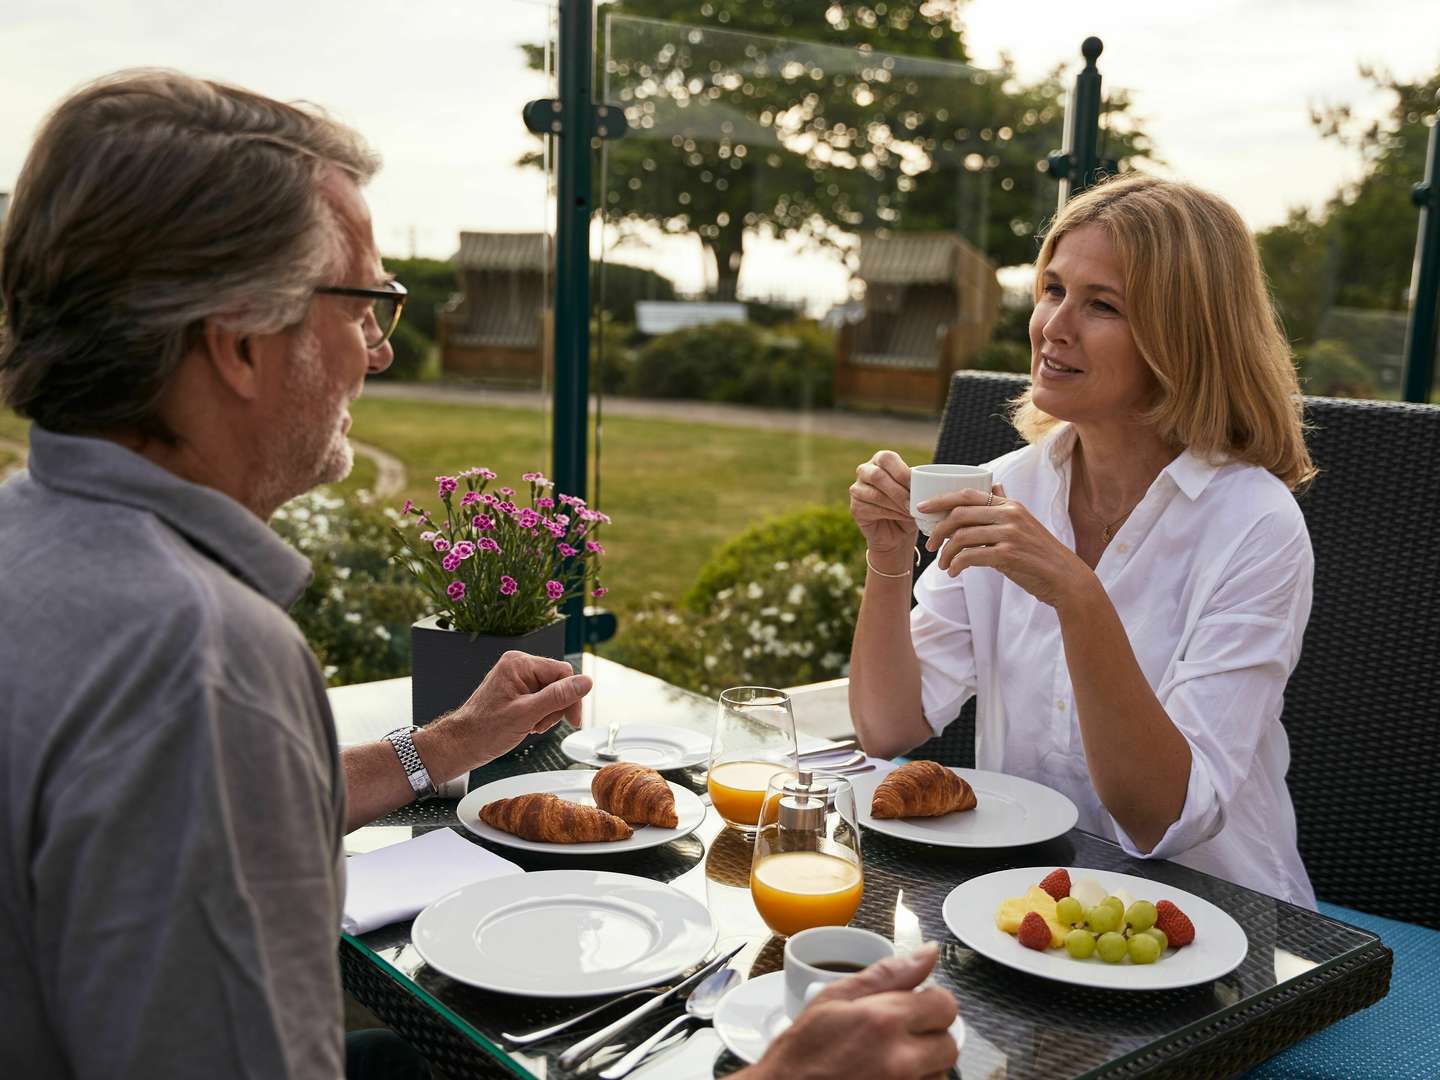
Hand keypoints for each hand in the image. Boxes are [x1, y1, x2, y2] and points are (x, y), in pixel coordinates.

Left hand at [433, 652, 591, 769]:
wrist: (462, 744)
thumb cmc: (485, 730)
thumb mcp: (527, 714)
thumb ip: (558, 696)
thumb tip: (585, 682)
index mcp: (519, 664)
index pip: (563, 673)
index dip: (571, 697)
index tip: (572, 720)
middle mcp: (518, 666)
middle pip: (558, 682)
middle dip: (555, 707)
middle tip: (541, 725)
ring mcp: (516, 678)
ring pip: (551, 693)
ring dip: (547, 713)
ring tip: (531, 726)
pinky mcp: (516, 690)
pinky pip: (540, 698)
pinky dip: (539, 714)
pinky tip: (528, 724)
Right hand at [747, 943, 957, 1079]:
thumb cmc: (802, 1051)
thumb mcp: (834, 998)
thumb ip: (887, 974)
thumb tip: (928, 952)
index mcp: (884, 1021)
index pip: (945, 1005)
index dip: (930, 1002)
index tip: (913, 1006)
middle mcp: (900, 1060)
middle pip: (948, 1044)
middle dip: (928, 1036)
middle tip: (897, 1037)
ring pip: (940, 1073)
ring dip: (923, 1065)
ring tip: (887, 1061)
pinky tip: (886, 1077)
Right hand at [850, 451, 919, 562]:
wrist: (898, 531)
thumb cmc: (909, 505)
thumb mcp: (916, 490)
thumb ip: (917, 482)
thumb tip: (926, 479)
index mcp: (881, 460)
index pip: (886, 458)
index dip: (901, 472)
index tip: (915, 486)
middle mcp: (865, 471)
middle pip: (877, 476)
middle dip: (898, 491)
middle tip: (912, 503)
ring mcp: (857, 489)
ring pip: (875, 494)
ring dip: (896, 505)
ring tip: (910, 512)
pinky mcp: (855, 507)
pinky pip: (871, 509)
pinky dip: (890, 514)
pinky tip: (902, 517)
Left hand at [919, 484, 1091, 608]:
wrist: (1066, 579)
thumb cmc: (1040, 554)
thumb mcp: (1025, 524)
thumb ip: (1006, 507)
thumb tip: (994, 485)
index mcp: (1010, 505)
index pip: (967, 494)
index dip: (940, 500)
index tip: (921, 509)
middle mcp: (1010, 514)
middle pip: (959, 514)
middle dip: (938, 530)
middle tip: (930, 545)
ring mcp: (1010, 534)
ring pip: (961, 537)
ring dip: (946, 554)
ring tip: (943, 565)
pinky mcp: (1008, 555)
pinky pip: (970, 557)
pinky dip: (956, 565)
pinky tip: (954, 572)